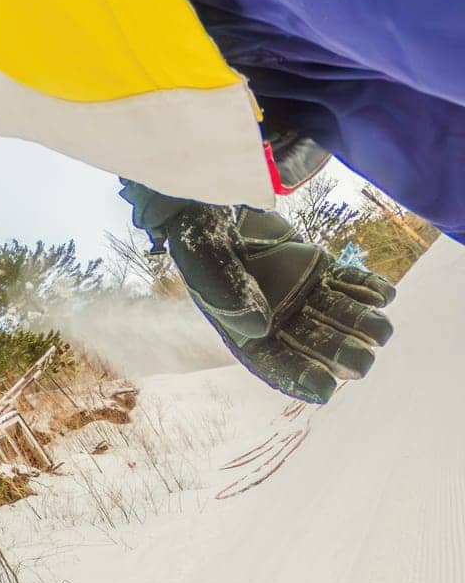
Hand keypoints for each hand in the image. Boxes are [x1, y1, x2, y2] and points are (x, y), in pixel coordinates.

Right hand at [163, 203, 395, 402]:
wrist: (212, 192)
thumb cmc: (198, 229)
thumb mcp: (203, 257)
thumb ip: (226, 292)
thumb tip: (263, 329)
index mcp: (240, 325)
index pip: (271, 361)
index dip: (296, 377)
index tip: (324, 390)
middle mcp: (274, 315)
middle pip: (311, 342)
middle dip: (338, 352)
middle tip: (362, 359)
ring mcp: (299, 290)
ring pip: (336, 313)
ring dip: (360, 323)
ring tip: (382, 329)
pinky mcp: (318, 266)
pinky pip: (347, 282)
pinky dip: (367, 288)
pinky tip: (384, 295)